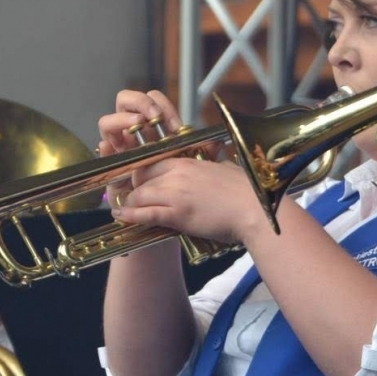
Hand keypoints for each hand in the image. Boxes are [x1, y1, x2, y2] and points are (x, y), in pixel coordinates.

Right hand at [97, 89, 219, 200]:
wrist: (164, 208)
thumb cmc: (178, 184)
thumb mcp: (193, 165)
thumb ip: (204, 152)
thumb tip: (216, 142)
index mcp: (154, 126)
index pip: (152, 100)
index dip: (161, 104)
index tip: (174, 123)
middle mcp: (133, 131)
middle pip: (125, 100)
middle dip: (138, 103)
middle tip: (153, 117)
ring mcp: (119, 146)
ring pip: (109, 121)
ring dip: (122, 119)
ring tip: (136, 124)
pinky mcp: (110, 165)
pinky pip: (102, 149)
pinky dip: (106, 146)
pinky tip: (111, 146)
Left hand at [114, 156, 263, 243]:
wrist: (254, 210)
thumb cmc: (246, 191)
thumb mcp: (227, 168)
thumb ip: (216, 162)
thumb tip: (218, 159)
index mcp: (189, 162)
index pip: (153, 163)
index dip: (143, 175)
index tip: (141, 184)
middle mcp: (178, 174)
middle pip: (142, 178)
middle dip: (134, 189)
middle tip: (132, 199)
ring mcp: (176, 194)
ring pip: (141, 195)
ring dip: (131, 203)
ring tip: (124, 210)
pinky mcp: (177, 214)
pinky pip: (146, 213)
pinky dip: (131, 215)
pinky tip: (122, 216)